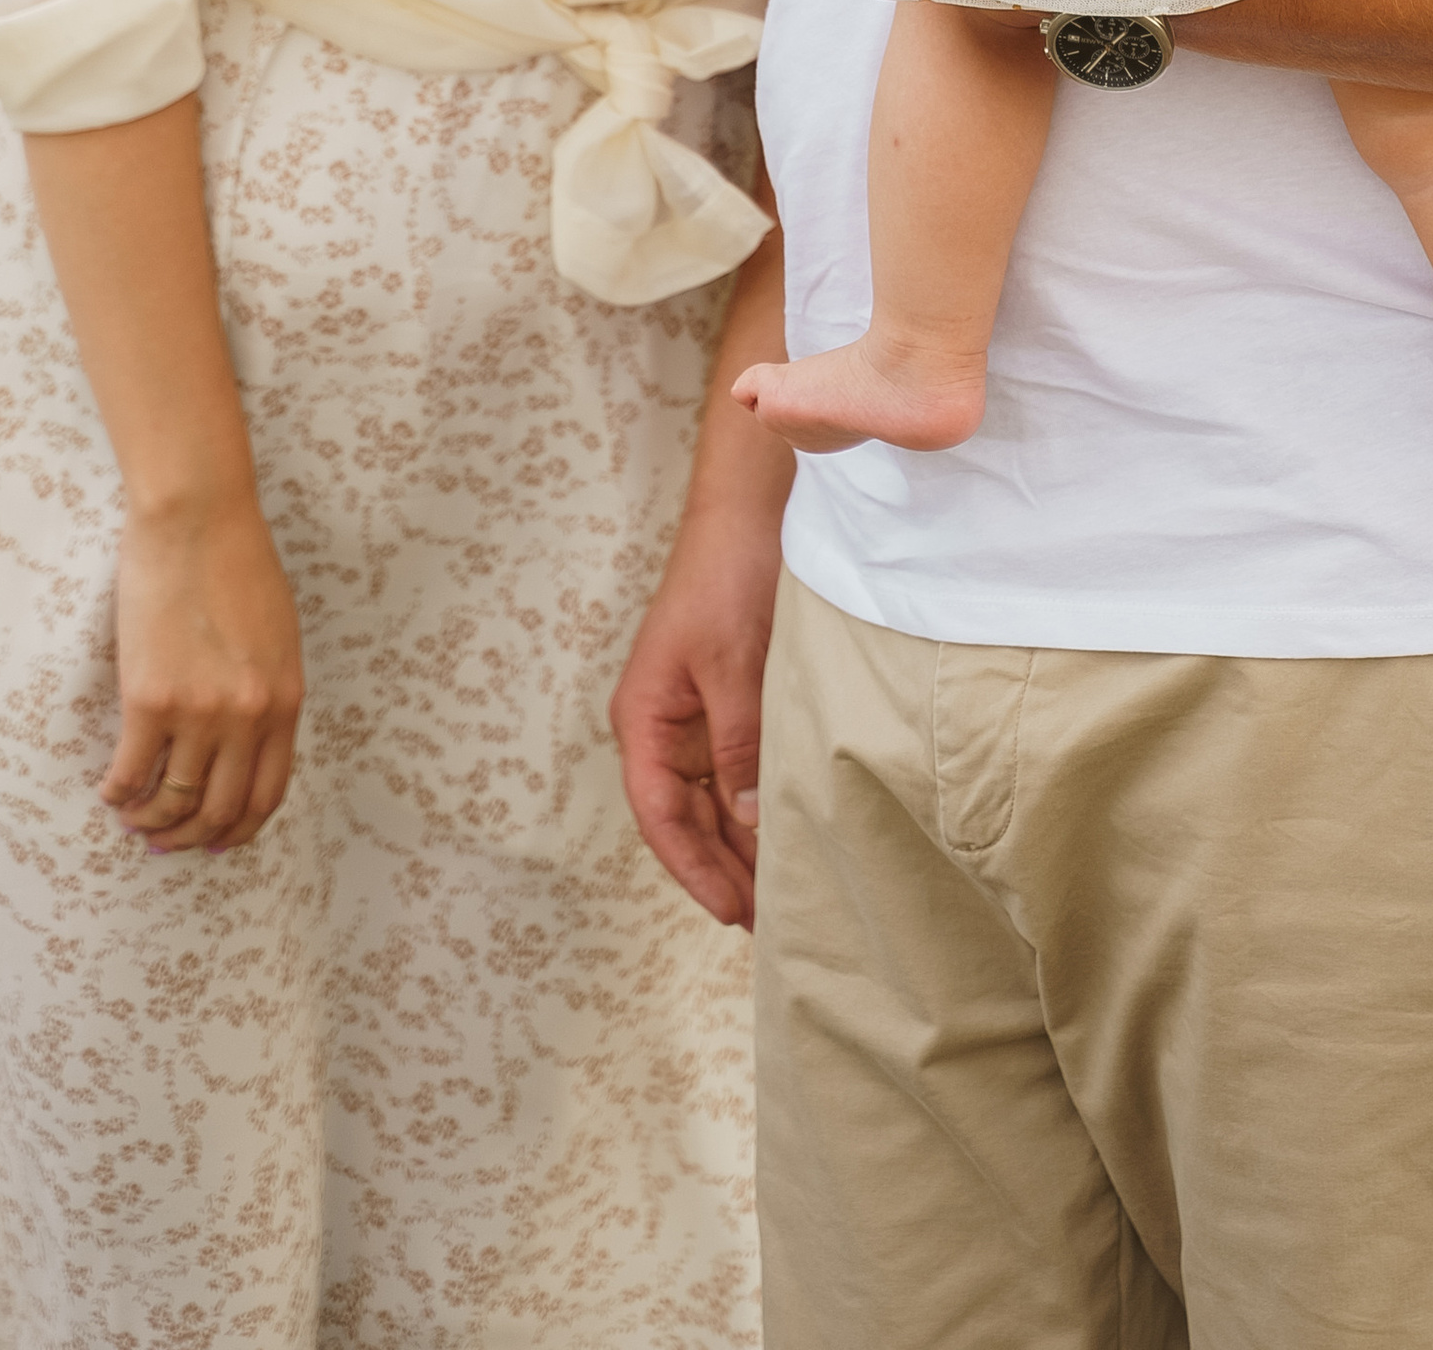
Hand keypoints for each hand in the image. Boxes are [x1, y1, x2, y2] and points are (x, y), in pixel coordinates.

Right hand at [100, 488, 304, 855]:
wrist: (197, 519)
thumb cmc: (237, 564)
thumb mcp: (277, 636)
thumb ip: (267, 691)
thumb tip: (243, 744)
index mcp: (284, 701)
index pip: (266, 795)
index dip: (236, 831)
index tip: (213, 842)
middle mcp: (247, 718)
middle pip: (219, 812)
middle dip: (189, 838)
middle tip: (163, 841)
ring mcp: (199, 713)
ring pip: (173, 802)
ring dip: (149, 822)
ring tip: (132, 817)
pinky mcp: (150, 700)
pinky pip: (130, 773)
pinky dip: (118, 794)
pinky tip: (109, 790)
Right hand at [611, 513, 781, 929]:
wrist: (749, 511)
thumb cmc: (727, 579)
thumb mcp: (732, 667)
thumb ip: (738, 746)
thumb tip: (747, 822)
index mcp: (644, 720)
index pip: (662, 816)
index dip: (695, 869)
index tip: (733, 911)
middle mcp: (663, 727)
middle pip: (688, 818)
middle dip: (725, 869)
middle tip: (771, 921)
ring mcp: (696, 716)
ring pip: (714, 801)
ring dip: (743, 844)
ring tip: (783, 894)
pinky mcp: (729, 702)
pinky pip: (738, 770)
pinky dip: (758, 805)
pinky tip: (788, 832)